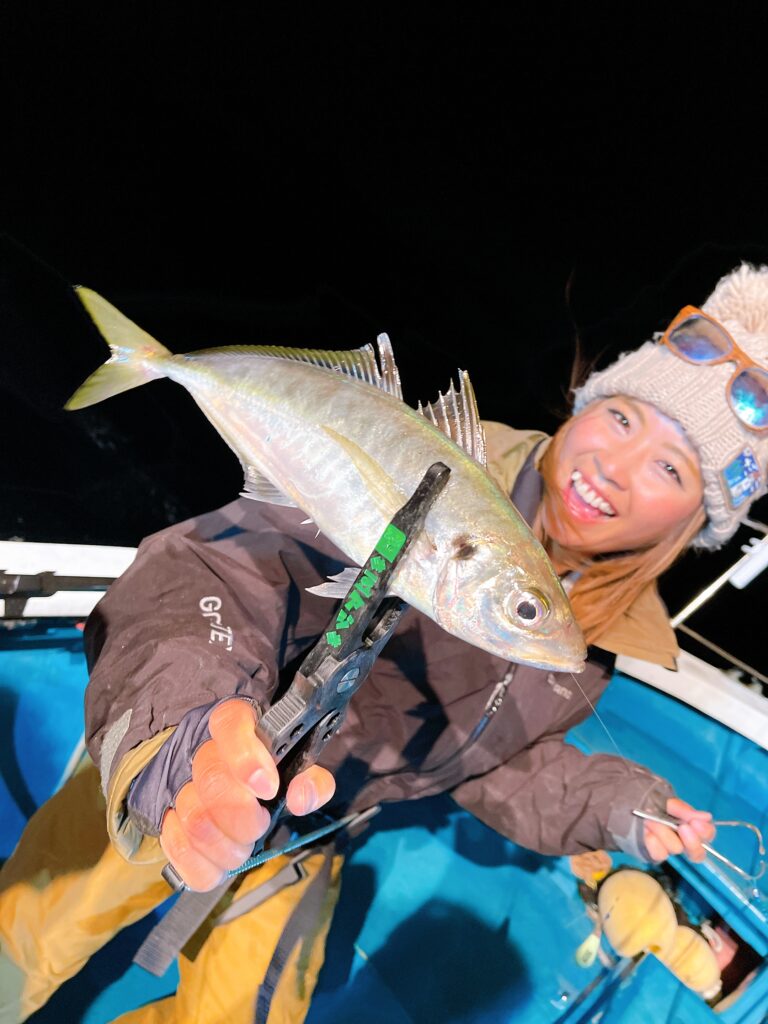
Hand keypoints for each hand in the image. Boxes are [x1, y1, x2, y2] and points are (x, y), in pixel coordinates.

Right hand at [160, 698, 335, 890]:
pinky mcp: (167, 816)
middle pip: (211, 780)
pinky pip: (173, 845)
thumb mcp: (300, 767)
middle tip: (260, 826)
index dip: (245, 757)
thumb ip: (311, 778)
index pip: (230, 724)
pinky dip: (201, 864)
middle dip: (242, 816)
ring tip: (243, 847)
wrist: (240, 784)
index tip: (268, 788)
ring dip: (225, 845)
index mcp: (238, 723)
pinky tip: (220, 863)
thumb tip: (301, 799)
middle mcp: (202, 748)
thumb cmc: (273, 771)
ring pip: (193, 818)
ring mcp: (179, 782)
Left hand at [642, 796, 715, 862]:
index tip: (695, 823)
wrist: (628, 807)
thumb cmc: (651, 803)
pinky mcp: (655, 854)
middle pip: (698, 854)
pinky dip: (653, 842)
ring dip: (664, 832)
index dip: (705, 832)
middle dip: (691, 841)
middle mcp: (682, 841)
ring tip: (651, 819)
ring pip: (676, 848)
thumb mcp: (667, 802)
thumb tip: (707, 817)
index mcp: (690, 827)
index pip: (707, 835)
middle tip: (682, 827)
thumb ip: (684, 810)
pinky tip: (647, 832)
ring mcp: (669, 849)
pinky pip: (660, 854)